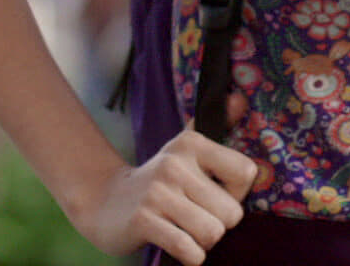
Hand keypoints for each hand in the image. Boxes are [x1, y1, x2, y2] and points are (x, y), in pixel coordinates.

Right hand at [68, 123, 256, 264]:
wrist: (105, 202)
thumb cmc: (158, 180)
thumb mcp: (184, 149)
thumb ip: (216, 125)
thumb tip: (240, 98)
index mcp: (191, 143)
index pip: (245, 173)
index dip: (237, 193)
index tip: (217, 194)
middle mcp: (175, 164)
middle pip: (231, 212)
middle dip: (219, 224)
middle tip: (197, 218)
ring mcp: (158, 193)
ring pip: (212, 233)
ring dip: (203, 242)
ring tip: (186, 229)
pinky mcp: (144, 220)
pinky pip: (189, 249)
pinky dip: (190, 256)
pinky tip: (177, 243)